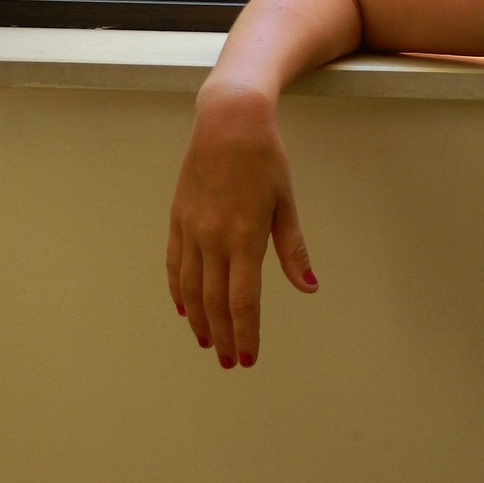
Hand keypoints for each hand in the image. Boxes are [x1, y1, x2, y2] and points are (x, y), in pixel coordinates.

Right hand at [167, 82, 317, 368]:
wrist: (228, 121)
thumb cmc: (265, 158)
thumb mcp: (286, 203)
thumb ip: (294, 250)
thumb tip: (309, 286)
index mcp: (244, 237)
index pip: (242, 300)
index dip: (245, 332)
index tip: (248, 358)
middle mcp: (213, 239)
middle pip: (214, 302)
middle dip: (223, 335)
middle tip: (230, 362)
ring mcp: (191, 229)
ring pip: (190, 288)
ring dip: (199, 320)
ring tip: (208, 342)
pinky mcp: (178, 218)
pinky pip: (174, 263)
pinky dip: (178, 290)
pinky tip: (185, 308)